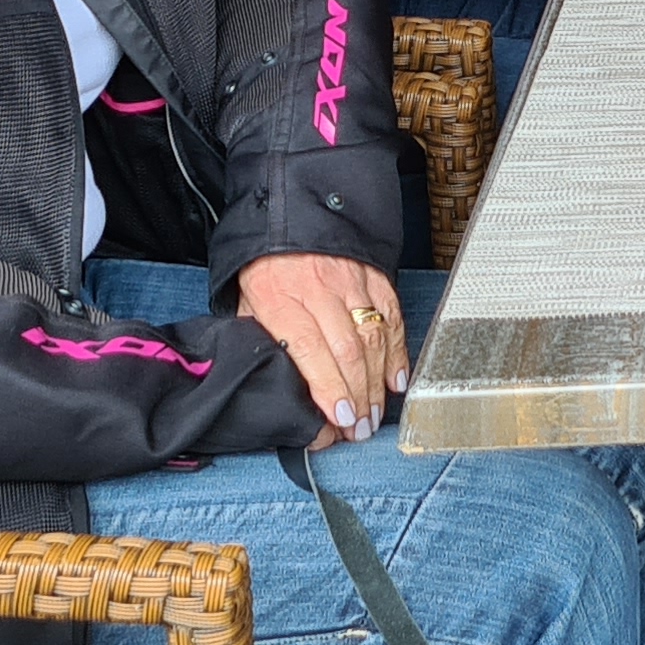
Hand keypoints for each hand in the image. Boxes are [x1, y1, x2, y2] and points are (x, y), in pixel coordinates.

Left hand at [236, 250, 407, 443]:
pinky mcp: (373, 276)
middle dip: (357, 396)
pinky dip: (397, 352)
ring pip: (372, 337)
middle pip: (347, 350)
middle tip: (360, 428)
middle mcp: (319, 290)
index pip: (309, 349)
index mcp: (280, 299)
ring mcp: (351, 281)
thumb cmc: (265, 269)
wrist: (289, 215)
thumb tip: (276, 388)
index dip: (328, 387)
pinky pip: (391, 317)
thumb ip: (261, 342)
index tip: (339, 418)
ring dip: (377, 382)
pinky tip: (395, 380)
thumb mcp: (247, 305)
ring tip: (375, 413)